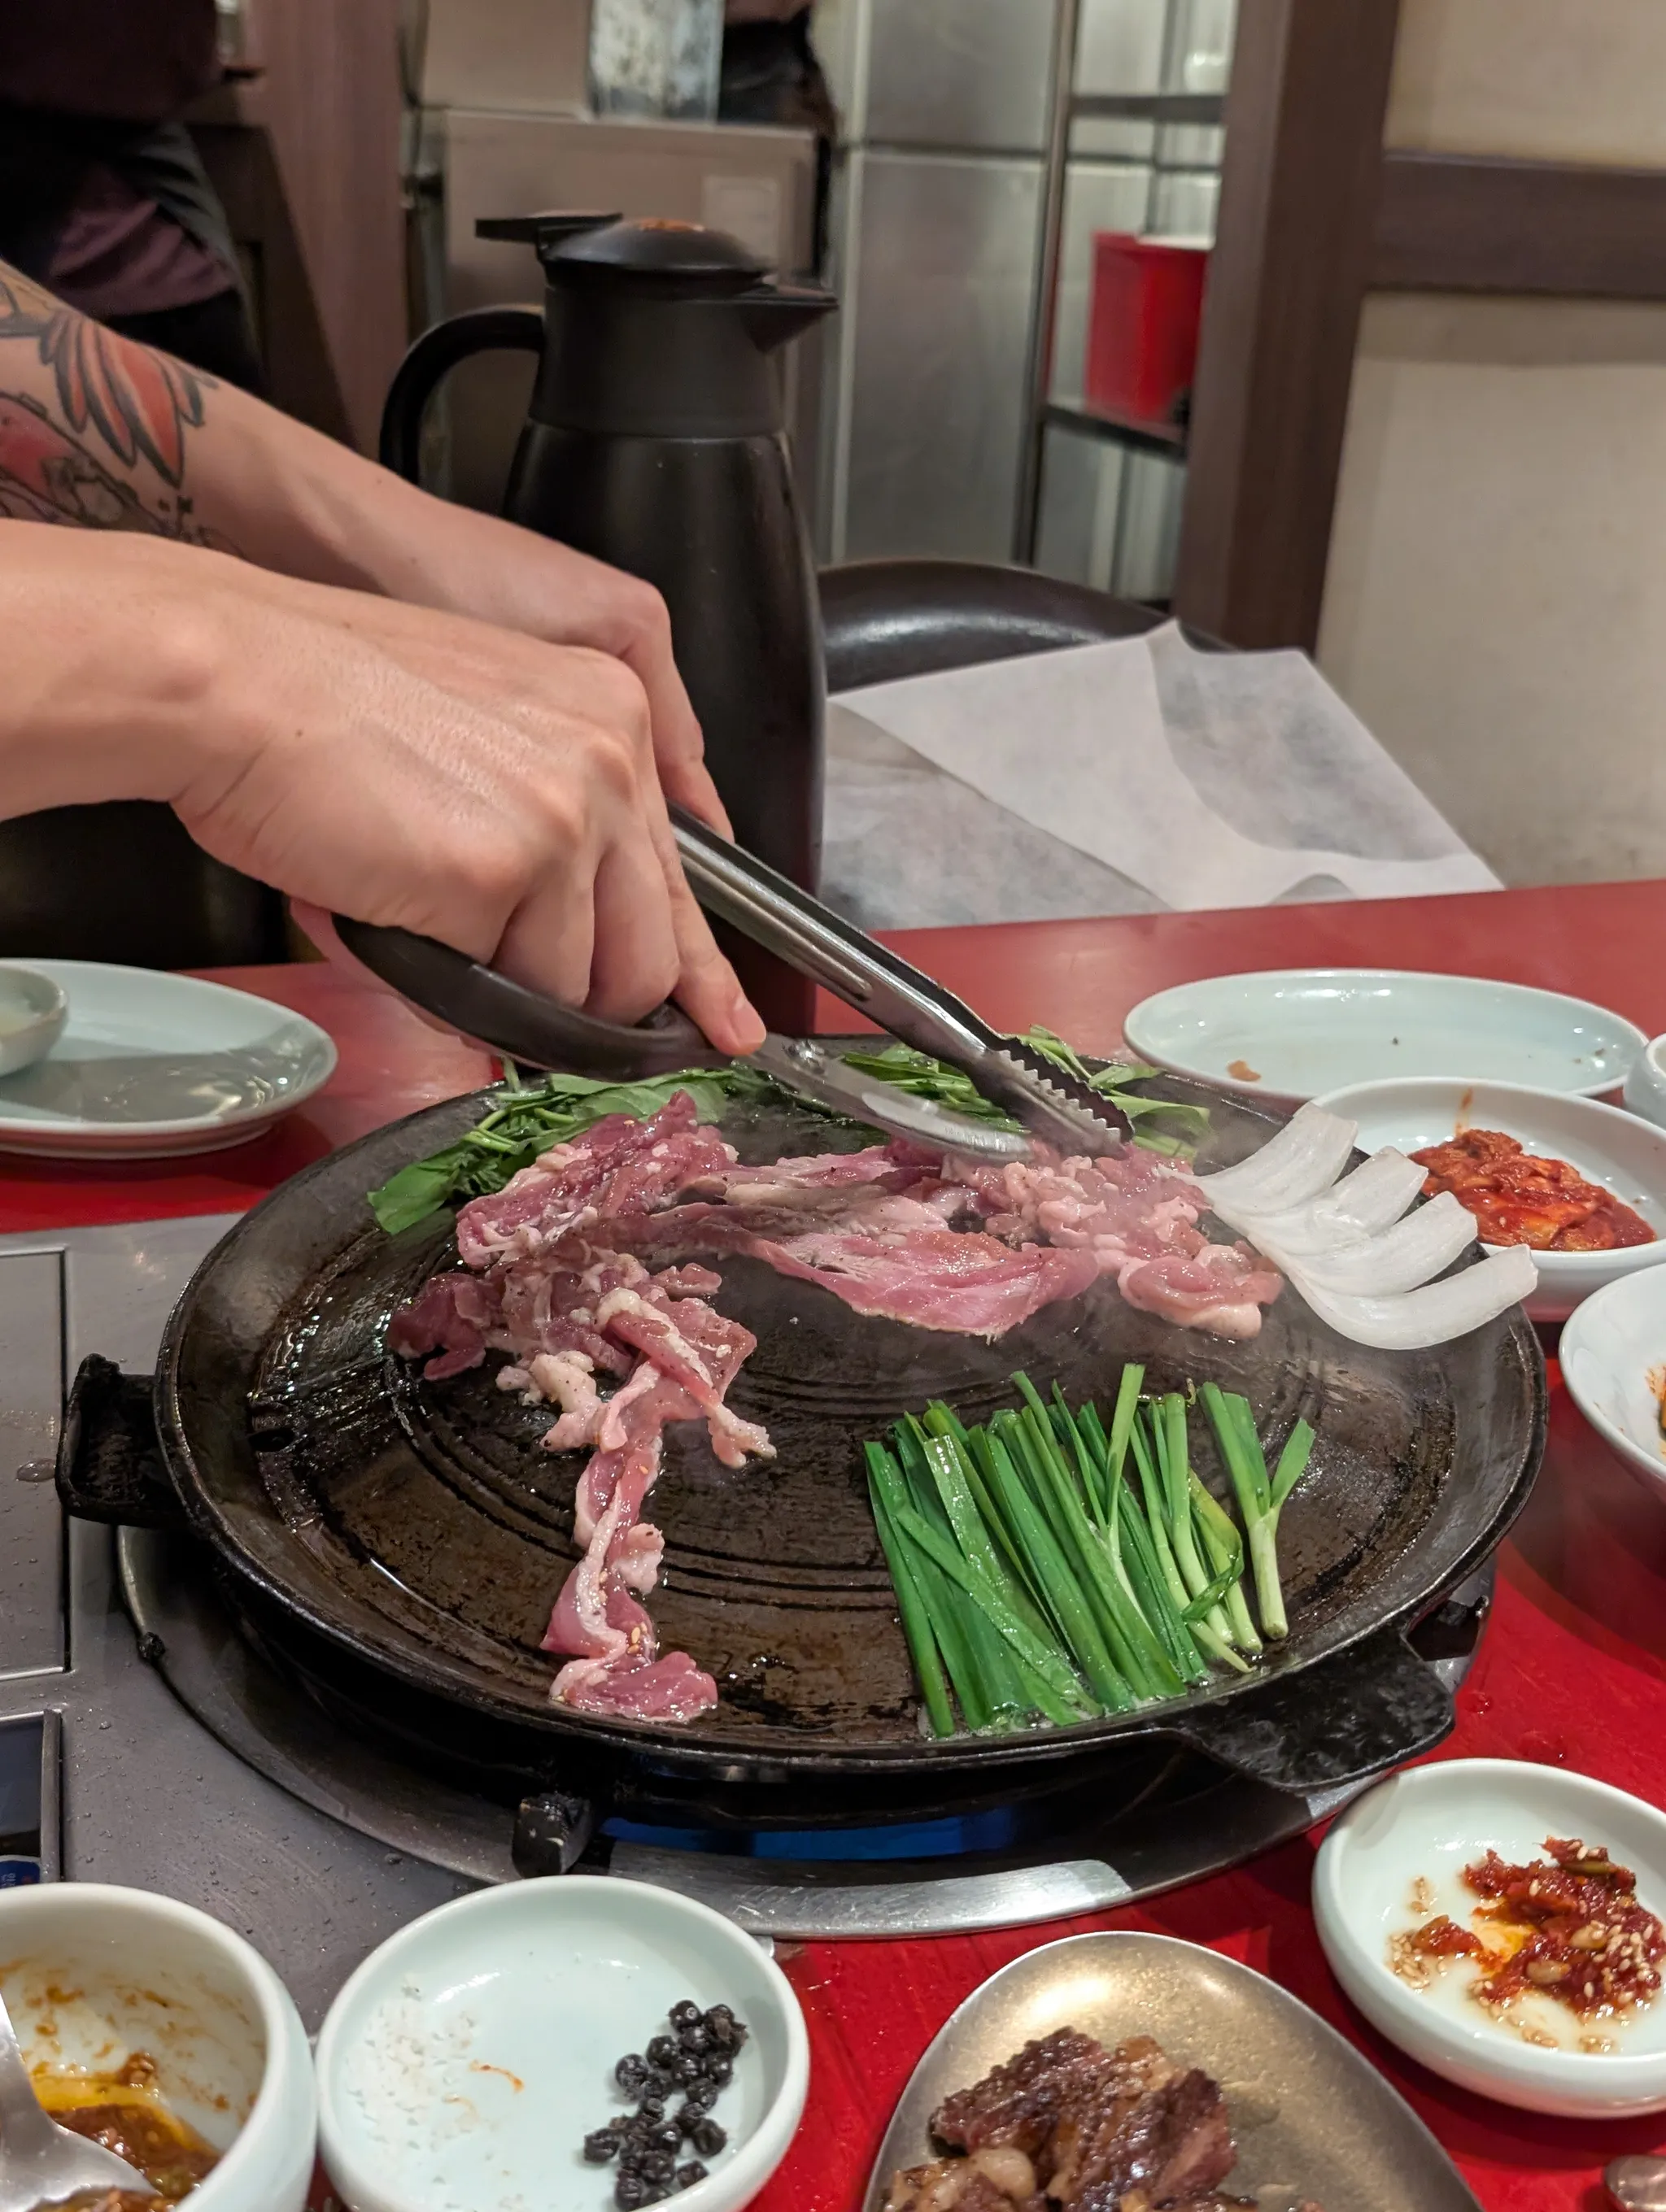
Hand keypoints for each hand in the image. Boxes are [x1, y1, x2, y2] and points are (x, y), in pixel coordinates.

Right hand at [2, 530, 762, 1052]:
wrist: (235, 679)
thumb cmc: (318, 706)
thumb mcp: (478, 733)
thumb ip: (548, 820)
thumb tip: (564, 937)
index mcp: (611, 713)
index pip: (681, 873)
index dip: (701, 969)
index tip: (728, 1023)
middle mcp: (610, 759)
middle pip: (646, 953)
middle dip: (587, 1003)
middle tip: (523, 1001)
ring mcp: (566, 817)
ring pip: (575, 984)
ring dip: (500, 985)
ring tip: (421, 907)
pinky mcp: (508, 871)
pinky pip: (503, 990)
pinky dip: (445, 980)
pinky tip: (398, 907)